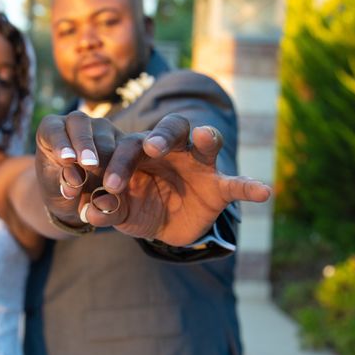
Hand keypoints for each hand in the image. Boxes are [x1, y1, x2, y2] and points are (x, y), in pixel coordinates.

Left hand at [35, 111, 270, 244]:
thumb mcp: (119, 212)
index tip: (110, 187)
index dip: (118, 164)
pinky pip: (236, 183)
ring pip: (205, 139)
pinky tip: (264, 191)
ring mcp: (198, 165)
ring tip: (204, 137)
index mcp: (140, 151)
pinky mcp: (218, 186)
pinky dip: (249, 186)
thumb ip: (105, 209)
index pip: (128, 147)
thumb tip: (90, 213)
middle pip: (170, 128)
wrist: (164, 226)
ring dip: (204, 136)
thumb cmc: (137, 207)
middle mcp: (171, 150)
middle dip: (161, 135)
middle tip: (151, 148)